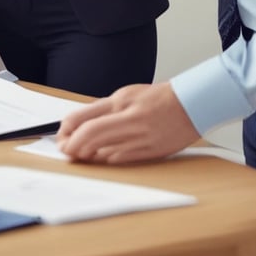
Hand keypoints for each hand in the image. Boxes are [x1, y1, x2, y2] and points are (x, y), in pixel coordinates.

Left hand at [56, 82, 199, 163]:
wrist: (192, 104)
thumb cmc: (159, 99)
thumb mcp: (127, 95)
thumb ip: (105, 110)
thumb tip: (81, 126)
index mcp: (120, 102)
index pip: (82, 118)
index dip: (67, 131)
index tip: (63, 137)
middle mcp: (128, 118)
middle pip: (89, 136)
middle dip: (72, 146)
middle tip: (67, 151)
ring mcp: (139, 136)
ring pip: (102, 151)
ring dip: (87, 156)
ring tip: (82, 155)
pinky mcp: (149, 151)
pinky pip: (120, 159)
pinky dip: (106, 160)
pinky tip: (102, 158)